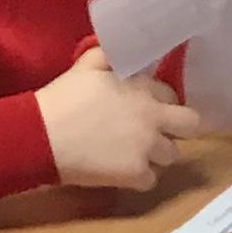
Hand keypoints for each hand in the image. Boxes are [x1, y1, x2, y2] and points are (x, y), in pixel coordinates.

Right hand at [36, 48, 200, 189]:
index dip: (161, 103)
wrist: (41, 135)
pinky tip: (121, 172)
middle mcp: (153, 118)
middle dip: (177, 129)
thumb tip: (125, 51)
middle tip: (155, 134)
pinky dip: (139, 178)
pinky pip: (152, 180)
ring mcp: (147, 148)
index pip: (173, 95)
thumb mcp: (86, 65)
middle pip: (191, 125)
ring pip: (171, 156)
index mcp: (143, 90)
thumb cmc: (61, 99)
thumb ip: (111, 56)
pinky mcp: (136, 174)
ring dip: (156, 155)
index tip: (146, 109)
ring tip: (132, 154)